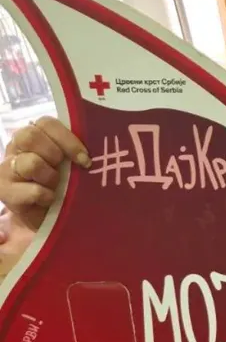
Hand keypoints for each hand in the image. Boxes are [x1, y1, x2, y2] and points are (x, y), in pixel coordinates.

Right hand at [0, 117, 89, 232]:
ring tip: (55, 188)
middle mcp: (17, 147)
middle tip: (64, 172)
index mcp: (35, 137)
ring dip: (50, 177)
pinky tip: (49, 200)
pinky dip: (46, 197)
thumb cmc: (62, 188)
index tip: (85, 160)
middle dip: (54, 155)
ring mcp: (8, 167)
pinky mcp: (4, 189)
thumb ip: (76, 155)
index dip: (67, 139)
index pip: (46, 123)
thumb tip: (100, 152)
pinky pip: (32, 190)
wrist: (45, 218)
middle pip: (30, 136)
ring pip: (31, 163)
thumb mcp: (71, 168)